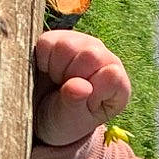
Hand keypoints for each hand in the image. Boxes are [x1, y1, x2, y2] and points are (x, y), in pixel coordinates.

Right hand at [33, 30, 130, 147]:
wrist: (40, 115)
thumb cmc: (64, 121)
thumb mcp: (70, 122)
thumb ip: (75, 105)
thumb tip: (79, 85)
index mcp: (118, 83)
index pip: (111, 75)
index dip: (89, 91)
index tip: (80, 103)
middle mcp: (105, 58)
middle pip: (90, 55)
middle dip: (70, 78)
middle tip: (65, 92)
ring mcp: (83, 43)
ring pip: (66, 46)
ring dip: (55, 69)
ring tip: (57, 82)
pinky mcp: (59, 36)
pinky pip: (46, 42)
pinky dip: (41, 61)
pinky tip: (47, 71)